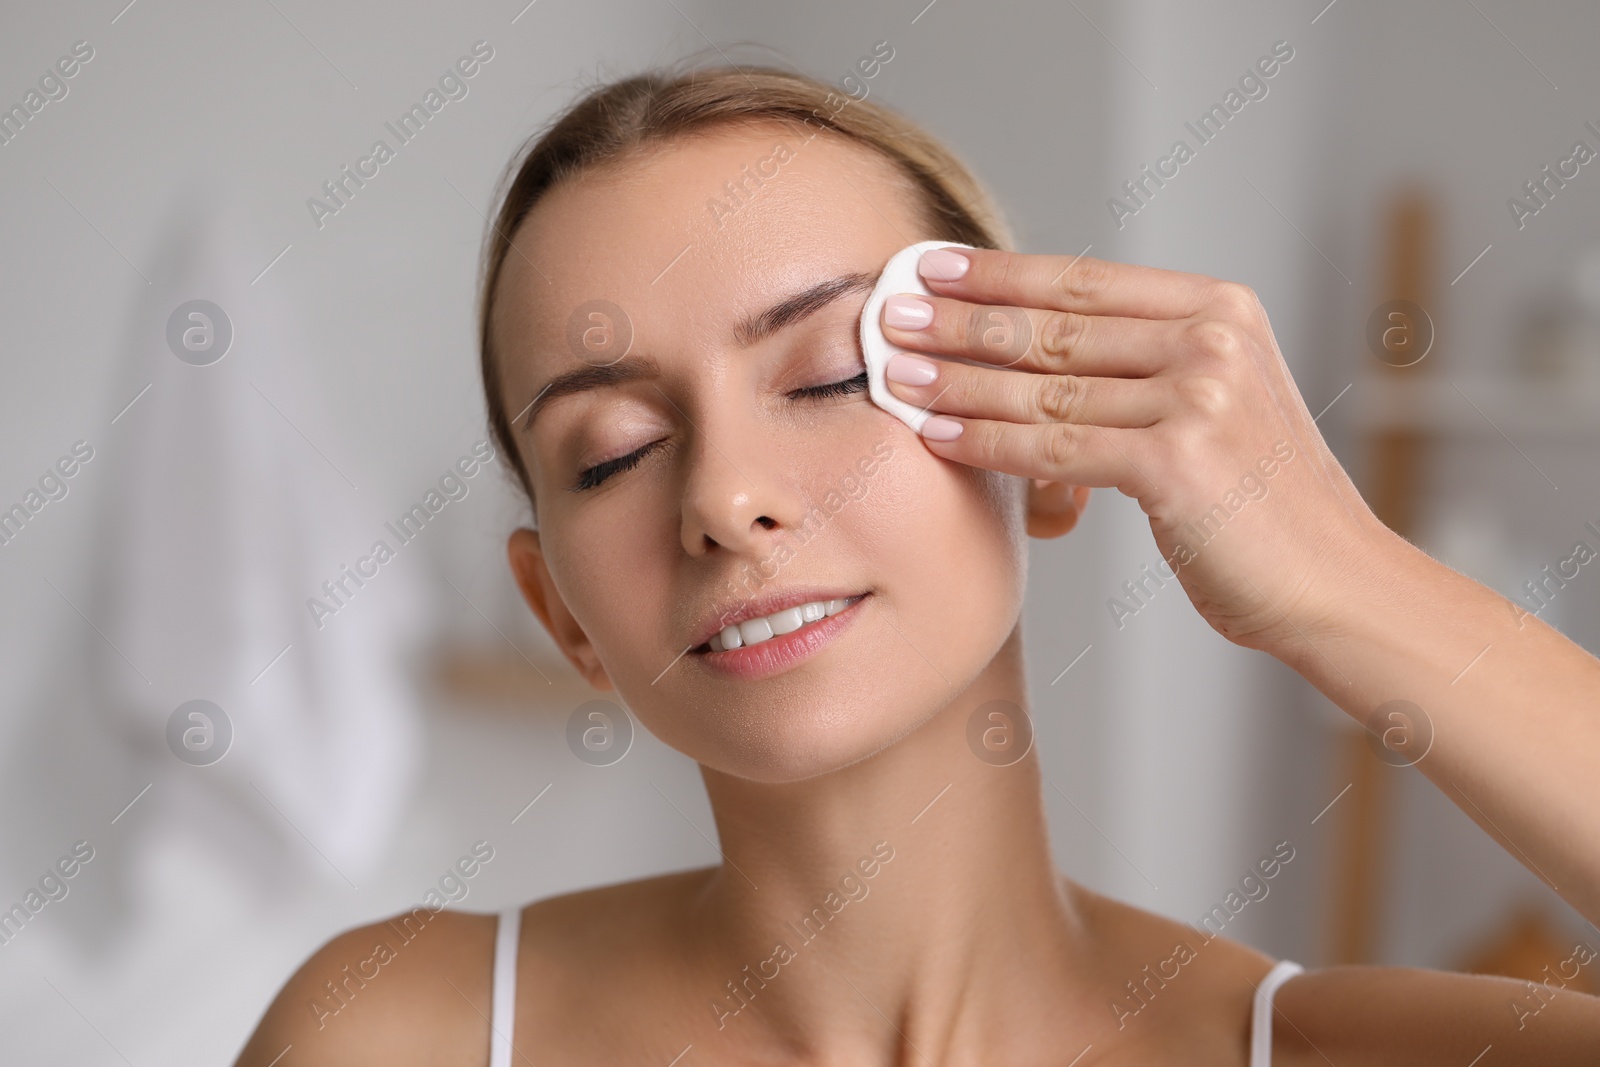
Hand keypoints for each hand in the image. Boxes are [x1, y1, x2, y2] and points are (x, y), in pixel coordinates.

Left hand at [880, 246, 1391, 653]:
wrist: (1337, 584)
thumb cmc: (1261, 507)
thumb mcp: (1217, 408)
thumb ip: (1146, 369)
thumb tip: (1035, 356)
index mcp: (1220, 311)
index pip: (1085, 280)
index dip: (1000, 273)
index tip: (932, 266)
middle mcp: (1212, 340)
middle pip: (1055, 326)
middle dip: (960, 319)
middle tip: (887, 313)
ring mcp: (1199, 397)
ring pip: (1044, 386)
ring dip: (957, 379)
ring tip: (894, 372)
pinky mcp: (1178, 461)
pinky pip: (1054, 447)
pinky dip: (987, 442)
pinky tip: (934, 436)